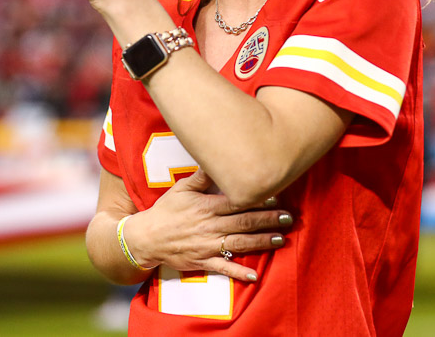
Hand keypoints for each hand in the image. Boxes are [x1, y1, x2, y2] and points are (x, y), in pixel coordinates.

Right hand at [124, 169, 291, 282]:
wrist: (146, 238)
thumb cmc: (166, 211)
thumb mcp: (181, 189)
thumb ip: (201, 176)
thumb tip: (214, 158)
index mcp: (206, 207)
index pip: (237, 203)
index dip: (258, 201)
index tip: (277, 197)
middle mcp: (210, 226)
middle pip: (244, 223)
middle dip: (268, 220)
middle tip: (288, 218)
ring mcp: (208, 246)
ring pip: (240, 244)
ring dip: (262, 242)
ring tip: (281, 239)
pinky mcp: (203, 262)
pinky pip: (224, 268)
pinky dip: (239, 272)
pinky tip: (255, 276)